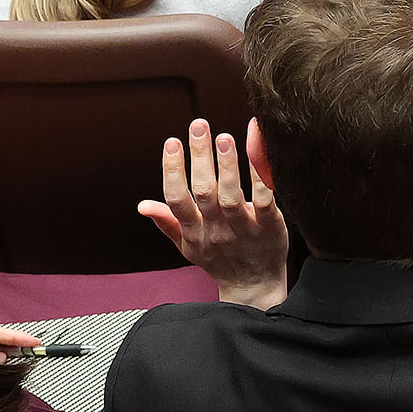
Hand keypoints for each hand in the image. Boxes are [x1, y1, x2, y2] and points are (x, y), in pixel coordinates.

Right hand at [140, 118, 289, 308]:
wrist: (254, 286)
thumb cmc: (219, 261)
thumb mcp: (188, 246)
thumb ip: (167, 222)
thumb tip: (143, 205)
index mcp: (193, 232)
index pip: (177, 200)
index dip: (172, 171)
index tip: (171, 143)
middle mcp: (216, 231)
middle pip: (203, 192)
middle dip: (199, 157)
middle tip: (198, 125)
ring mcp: (243, 229)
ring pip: (231, 196)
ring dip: (226, 165)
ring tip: (223, 137)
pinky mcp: (269, 226)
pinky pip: (264, 199)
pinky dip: (260, 175)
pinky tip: (258, 150)